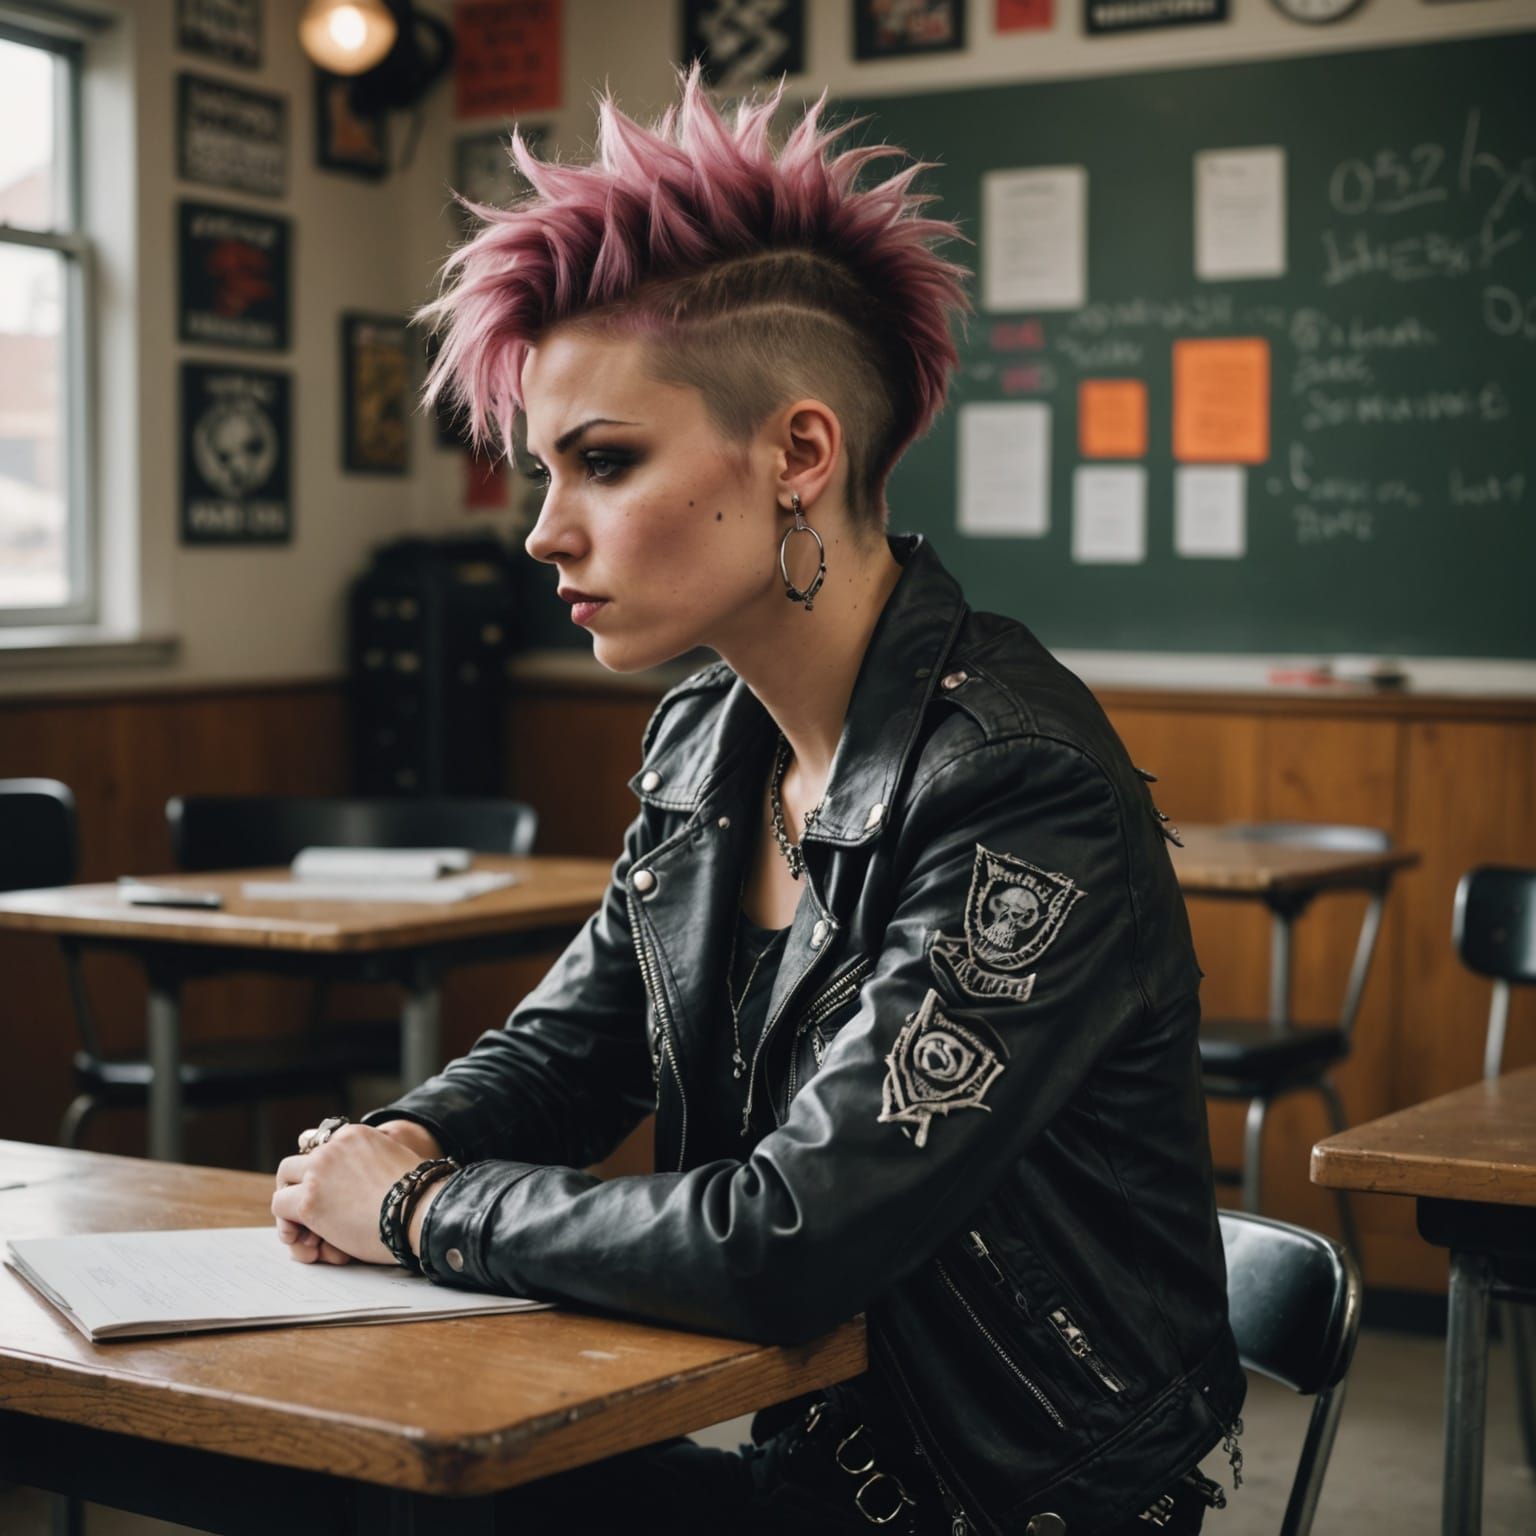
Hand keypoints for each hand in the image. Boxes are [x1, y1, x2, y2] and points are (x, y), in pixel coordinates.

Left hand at [271, 1123, 426, 1265]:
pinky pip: (281, 1206)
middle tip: (308, 1211)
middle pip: (298, 1161)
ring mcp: (319, 1171)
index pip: (322, 1146)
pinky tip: (305, 1238)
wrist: (421, 1209)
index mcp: (356, 1135)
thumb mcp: (395, 1163)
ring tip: (304, 1229)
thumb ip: (370, 1164)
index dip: (320, 1172)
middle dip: (299, 1186)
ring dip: (291, 1204)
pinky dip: (288, 1223)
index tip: (327, 1190)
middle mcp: (334, 1147)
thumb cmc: (418, 1196)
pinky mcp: (308, 1199)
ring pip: (285, 1180)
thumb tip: (358, 1187)